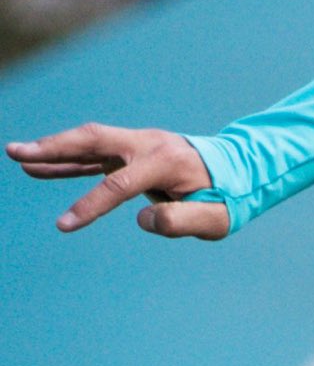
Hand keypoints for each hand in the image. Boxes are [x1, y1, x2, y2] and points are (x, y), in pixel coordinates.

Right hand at [6, 123, 228, 238]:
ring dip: (53, 149)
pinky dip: (67, 159)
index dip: (91, 205)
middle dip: (55, 147)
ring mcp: (140, 144)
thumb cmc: (227, 198)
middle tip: (15, 152)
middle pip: (95, 141)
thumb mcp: (216, 218)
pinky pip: (94, 154)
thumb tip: (143, 219)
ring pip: (89, 142)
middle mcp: (149, 144)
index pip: (120, 184)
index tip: (64, 225)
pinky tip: (39, 166)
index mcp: (167, 161)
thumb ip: (182, 221)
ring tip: (17, 155)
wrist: (240, 171)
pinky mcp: (133, 151)